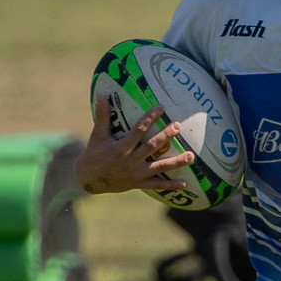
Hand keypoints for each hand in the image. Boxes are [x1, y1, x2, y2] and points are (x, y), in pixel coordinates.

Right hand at [75, 102, 193, 195]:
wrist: (89, 180)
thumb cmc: (93, 155)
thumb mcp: (97, 135)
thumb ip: (102, 116)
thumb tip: (100, 95)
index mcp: (120, 148)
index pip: (138, 130)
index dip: (150, 118)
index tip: (161, 108)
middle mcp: (129, 161)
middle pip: (151, 147)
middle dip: (166, 136)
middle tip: (178, 126)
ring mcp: (135, 174)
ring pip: (159, 167)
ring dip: (176, 162)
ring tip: (191, 156)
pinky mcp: (138, 184)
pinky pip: (156, 185)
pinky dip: (170, 185)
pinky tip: (185, 184)